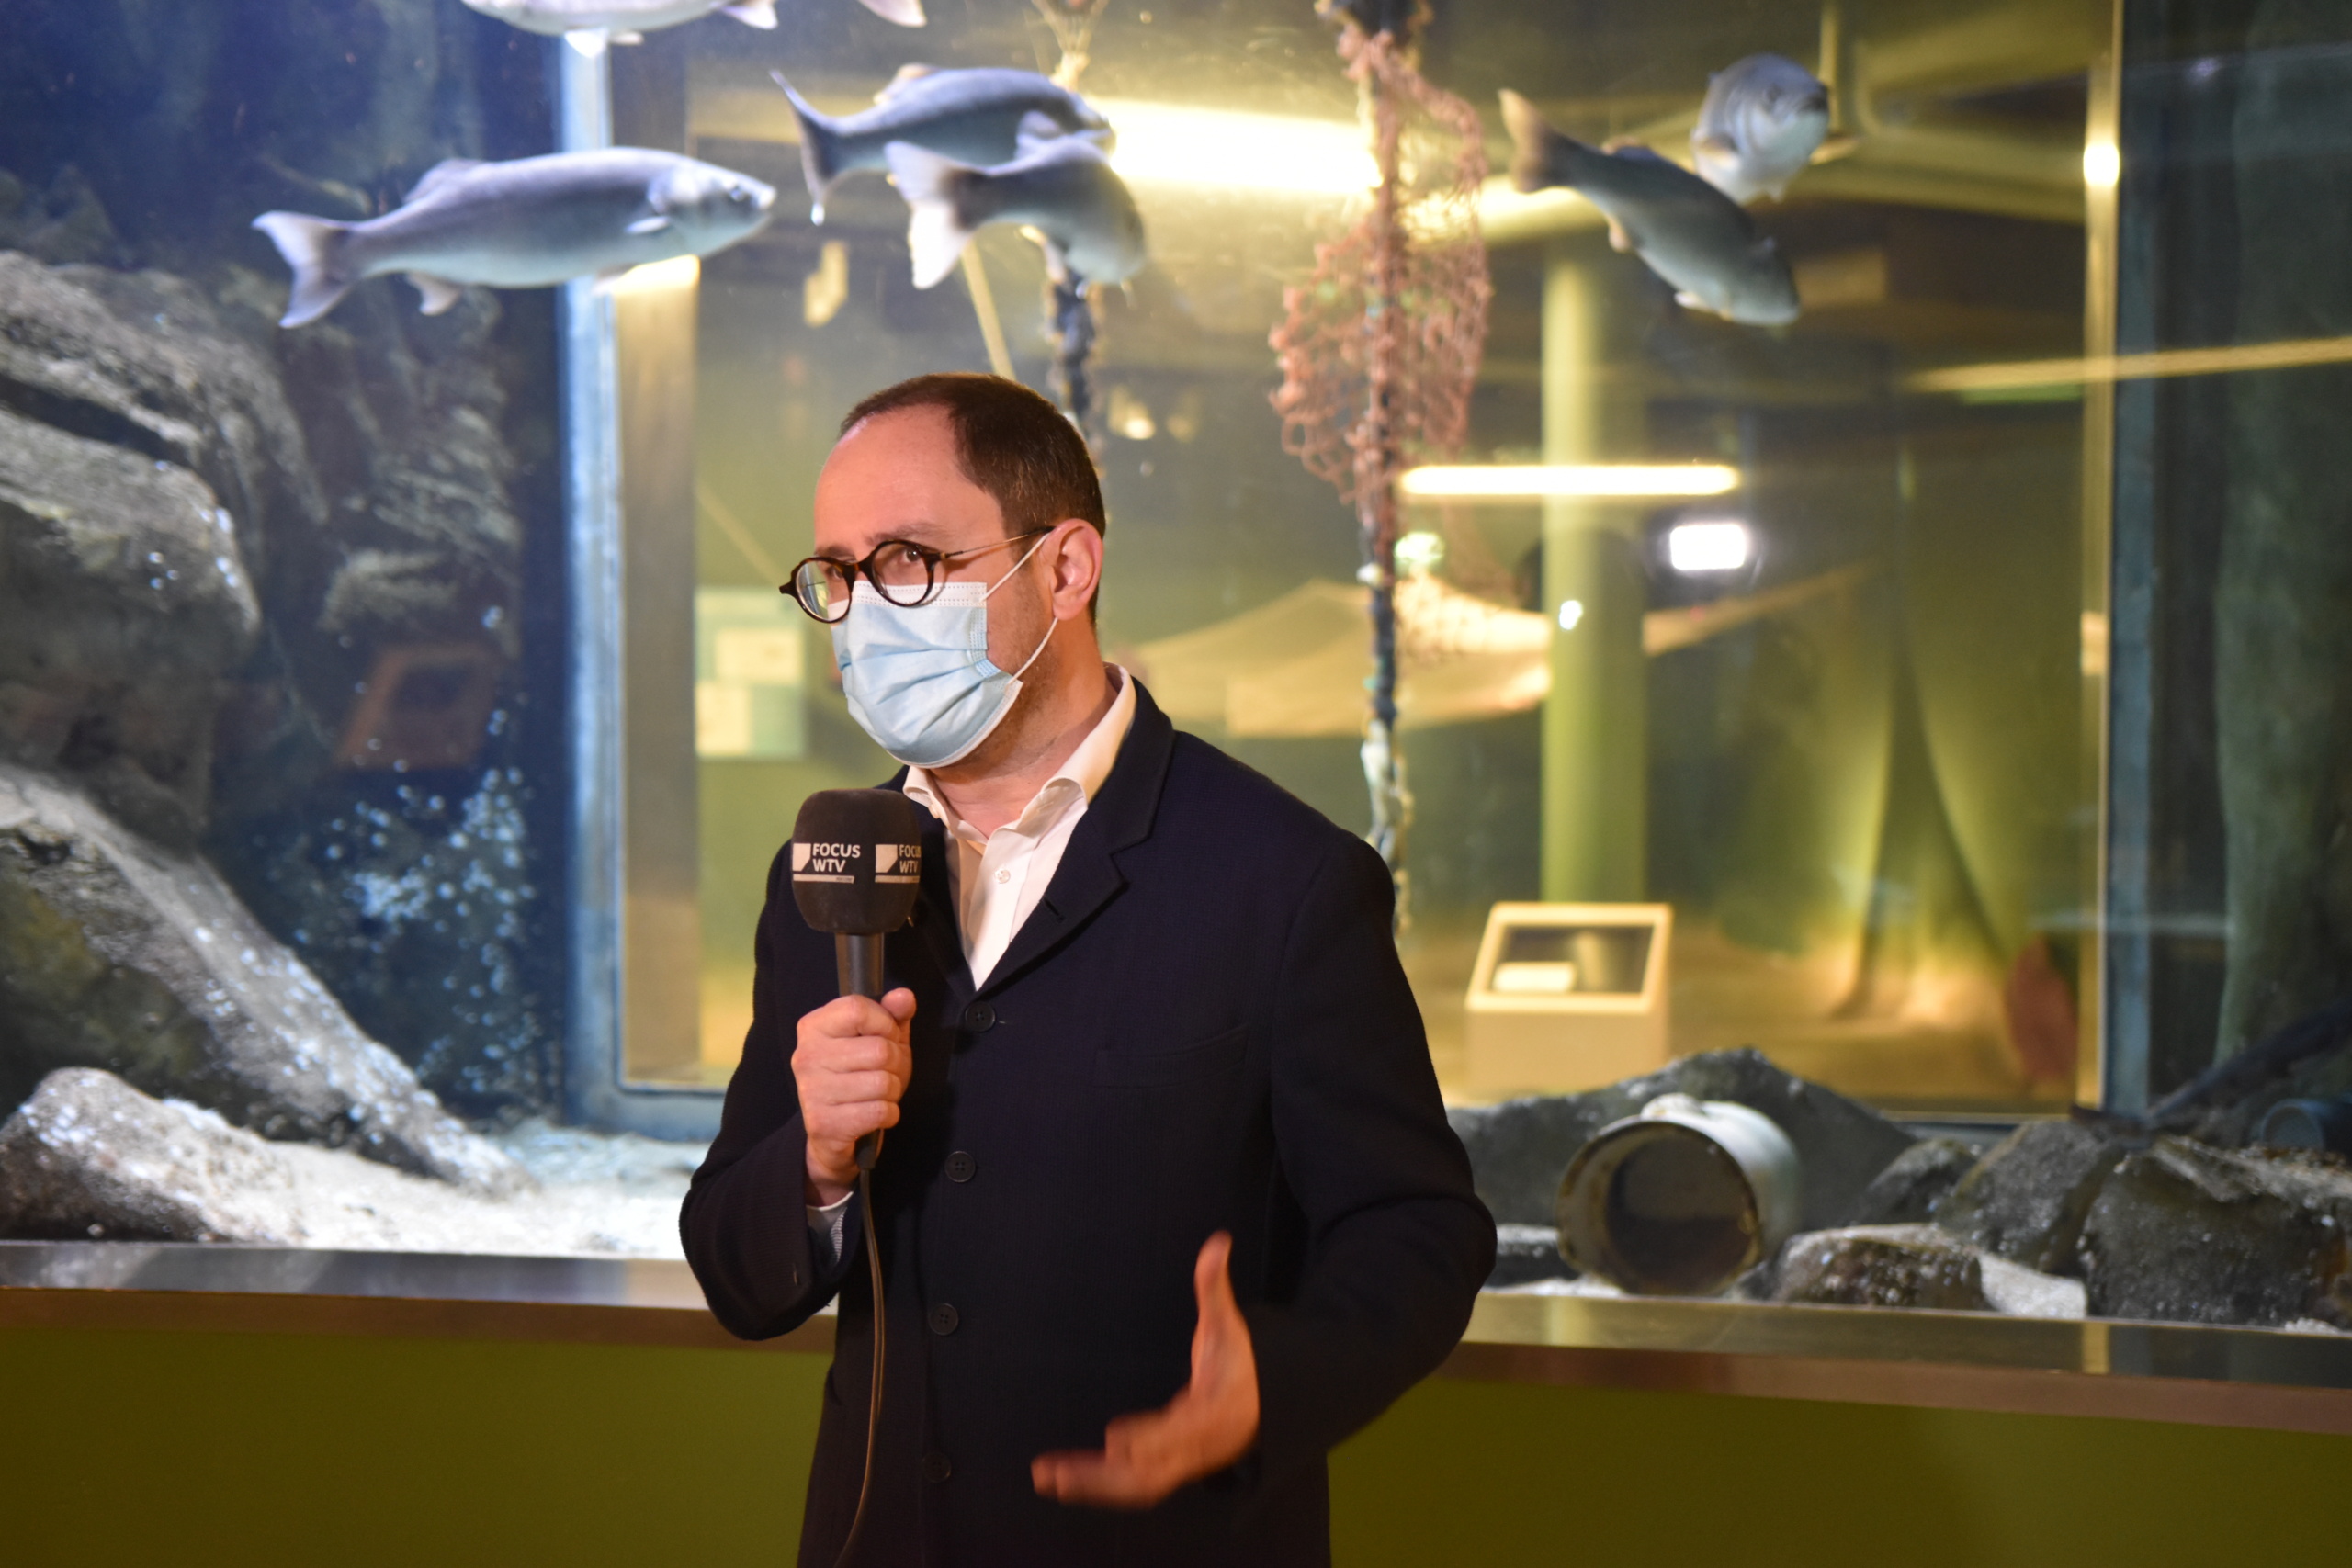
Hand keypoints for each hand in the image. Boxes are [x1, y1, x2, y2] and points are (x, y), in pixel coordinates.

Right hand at [793, 988, 915, 1204]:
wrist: (833, 1133)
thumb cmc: (858, 1077)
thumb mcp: (879, 1039)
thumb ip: (893, 1015)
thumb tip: (904, 997)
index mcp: (814, 1026)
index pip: (857, 1009)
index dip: (884, 1023)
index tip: (885, 1036)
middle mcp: (806, 1055)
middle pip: (878, 1049)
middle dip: (894, 1063)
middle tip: (883, 1072)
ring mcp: (811, 1090)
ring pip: (882, 1082)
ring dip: (892, 1091)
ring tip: (877, 1093)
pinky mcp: (823, 1123)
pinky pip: (879, 1111)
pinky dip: (889, 1114)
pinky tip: (875, 1114)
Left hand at [1031, 1232, 1259, 1508]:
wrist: (1261, 1408)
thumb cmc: (1237, 1363)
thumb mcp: (1228, 1324)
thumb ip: (1215, 1288)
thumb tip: (1217, 1241)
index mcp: (1212, 1413)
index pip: (1179, 1431)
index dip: (1150, 1437)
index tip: (1114, 1437)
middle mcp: (1194, 1448)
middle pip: (1150, 1474)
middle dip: (1103, 1477)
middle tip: (1059, 1474)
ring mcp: (1179, 1465)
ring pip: (1134, 1487)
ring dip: (1089, 1485)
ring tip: (1044, 1477)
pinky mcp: (1164, 1470)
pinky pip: (1128, 1485)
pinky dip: (1095, 1486)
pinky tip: (1059, 1480)